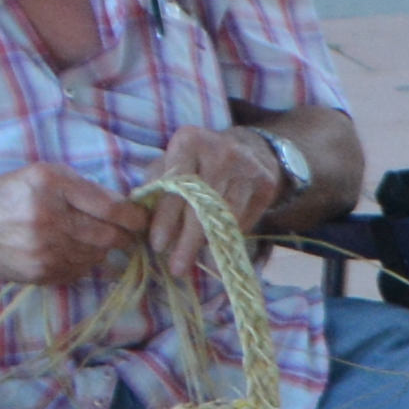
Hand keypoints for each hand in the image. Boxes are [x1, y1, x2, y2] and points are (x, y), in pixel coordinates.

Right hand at [0, 163, 133, 286]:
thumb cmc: (8, 195)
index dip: (135, 216)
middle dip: (125, 236)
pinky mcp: (41, 273)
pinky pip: (80, 270)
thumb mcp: (43, 176)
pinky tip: (71, 251)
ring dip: (102, 249)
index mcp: (51, 186)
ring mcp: (44, 250)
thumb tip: (126, 207)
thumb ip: (83, 188)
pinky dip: (84, 262)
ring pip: (97, 255)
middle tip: (128, 233)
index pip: (111, 207)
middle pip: (109, 235)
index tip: (142, 219)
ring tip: (91, 238)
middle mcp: (49, 218)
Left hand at [133, 125, 291, 284]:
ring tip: (193, 262)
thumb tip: (143, 224)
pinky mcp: (266, 184)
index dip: (166, 219)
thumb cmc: (196, 161)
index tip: (158, 245)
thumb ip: (155, 189)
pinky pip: (244, 220)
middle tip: (177, 267)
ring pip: (225, 216)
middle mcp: (222, 151)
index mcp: (190, 141)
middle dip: (188, 241)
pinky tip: (215, 246)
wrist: (247, 148)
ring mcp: (248, 167)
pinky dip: (227, 236)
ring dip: (207, 244)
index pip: (176, 187)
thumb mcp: (169, 164)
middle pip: (202, 205)